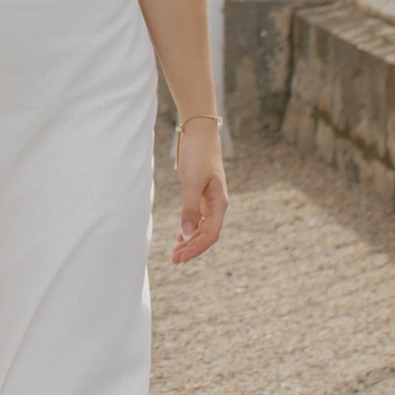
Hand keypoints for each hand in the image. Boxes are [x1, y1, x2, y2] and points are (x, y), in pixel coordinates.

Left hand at [172, 117, 227, 266]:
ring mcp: (209, 201)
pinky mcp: (201, 196)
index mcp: (219, 203)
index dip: (196, 248)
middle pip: (206, 235)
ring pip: (201, 228)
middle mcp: (217, 205)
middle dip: (191, 249)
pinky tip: (180, 237)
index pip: (211, 234)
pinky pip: (198, 219)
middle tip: (174, 261)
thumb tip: (187, 234)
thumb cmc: (198, 155)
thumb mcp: (192, 182)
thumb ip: (190, 209)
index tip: (181, 258)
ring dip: (189, 241)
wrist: (199, 134)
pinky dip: (189, 230)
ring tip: (175, 253)